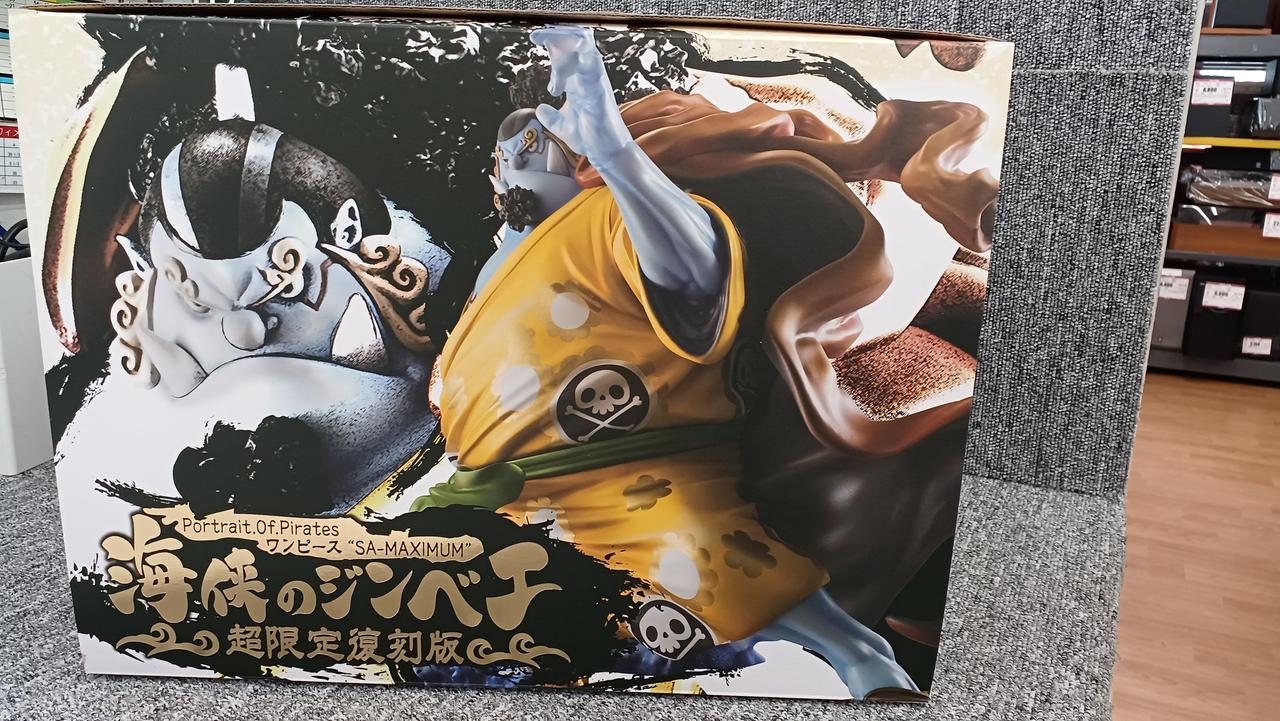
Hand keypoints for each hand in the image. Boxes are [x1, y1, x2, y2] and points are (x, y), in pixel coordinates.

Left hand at [530, 26, 631, 162]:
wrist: (606, 153)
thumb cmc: (589, 137)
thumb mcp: (562, 126)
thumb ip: (550, 116)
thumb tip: (540, 109)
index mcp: (578, 79)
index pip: (567, 50)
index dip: (552, 40)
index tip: (534, 38)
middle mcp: (588, 76)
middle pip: (577, 41)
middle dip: (557, 33)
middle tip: (536, 36)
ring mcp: (595, 83)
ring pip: (585, 50)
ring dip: (565, 43)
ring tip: (545, 41)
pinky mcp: (599, 95)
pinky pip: (592, 72)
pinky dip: (580, 62)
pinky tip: (565, 62)